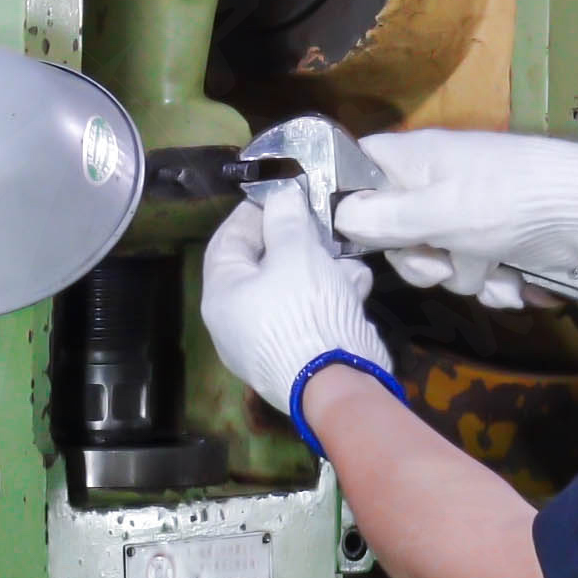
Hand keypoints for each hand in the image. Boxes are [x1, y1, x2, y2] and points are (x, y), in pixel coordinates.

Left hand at [201, 198, 392, 452]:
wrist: (336, 382)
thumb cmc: (303, 310)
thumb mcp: (295, 253)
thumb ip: (286, 220)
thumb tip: (280, 197)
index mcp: (222, 295)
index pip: (226, 243)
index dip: (252, 215)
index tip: (279, 196)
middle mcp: (237, 321)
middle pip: (263, 265)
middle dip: (297, 241)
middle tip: (319, 223)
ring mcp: (269, 340)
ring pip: (293, 288)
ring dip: (323, 267)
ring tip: (345, 257)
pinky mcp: (301, 353)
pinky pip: (312, 313)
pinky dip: (333, 295)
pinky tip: (355, 284)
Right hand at [334, 129, 577, 308]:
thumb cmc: (508, 202)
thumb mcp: (437, 213)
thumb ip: (382, 219)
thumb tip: (338, 217)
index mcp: (414, 160)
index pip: (356, 167)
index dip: (348, 200)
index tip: (357, 234)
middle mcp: (434, 183)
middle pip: (392, 230)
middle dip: (421, 259)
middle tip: (442, 261)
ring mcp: (465, 212)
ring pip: (435, 258)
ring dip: (463, 274)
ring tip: (492, 266)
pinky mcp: (494, 238)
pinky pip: (471, 269)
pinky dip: (491, 280)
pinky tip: (513, 280)